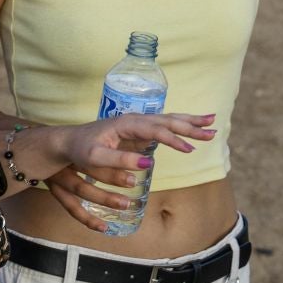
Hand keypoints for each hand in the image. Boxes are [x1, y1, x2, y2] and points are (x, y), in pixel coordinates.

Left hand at [42, 112, 216, 226]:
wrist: (70, 142)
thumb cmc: (81, 149)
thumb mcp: (95, 157)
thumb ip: (120, 160)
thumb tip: (148, 162)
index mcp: (127, 124)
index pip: (155, 129)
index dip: (173, 139)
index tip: (189, 150)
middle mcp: (135, 120)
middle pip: (167, 120)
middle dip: (190, 125)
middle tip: (212, 130)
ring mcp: (138, 124)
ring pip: (168, 119)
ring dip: (190, 121)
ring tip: (211, 122)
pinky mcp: (139, 132)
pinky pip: (164, 126)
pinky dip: (180, 125)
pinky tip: (191, 127)